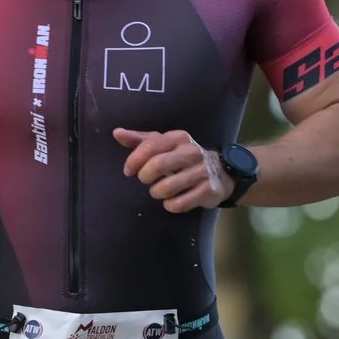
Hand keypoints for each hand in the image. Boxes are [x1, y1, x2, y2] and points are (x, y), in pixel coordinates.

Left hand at [114, 127, 231, 211]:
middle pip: (157, 166)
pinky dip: (170, 205)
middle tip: (145, 181)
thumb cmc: (183, 159)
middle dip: (145, 177)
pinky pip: (179, 203)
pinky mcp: (208, 190)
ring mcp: (201, 171)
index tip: (129, 171)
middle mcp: (192, 152)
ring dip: (156, 193)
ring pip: (166, 188)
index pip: (150, 146)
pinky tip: (172, 201)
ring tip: (159, 191)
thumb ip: (140, 140)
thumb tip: (117, 133)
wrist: (221, 172)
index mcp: (178, 138)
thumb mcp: (164, 146)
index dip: (134, 160)